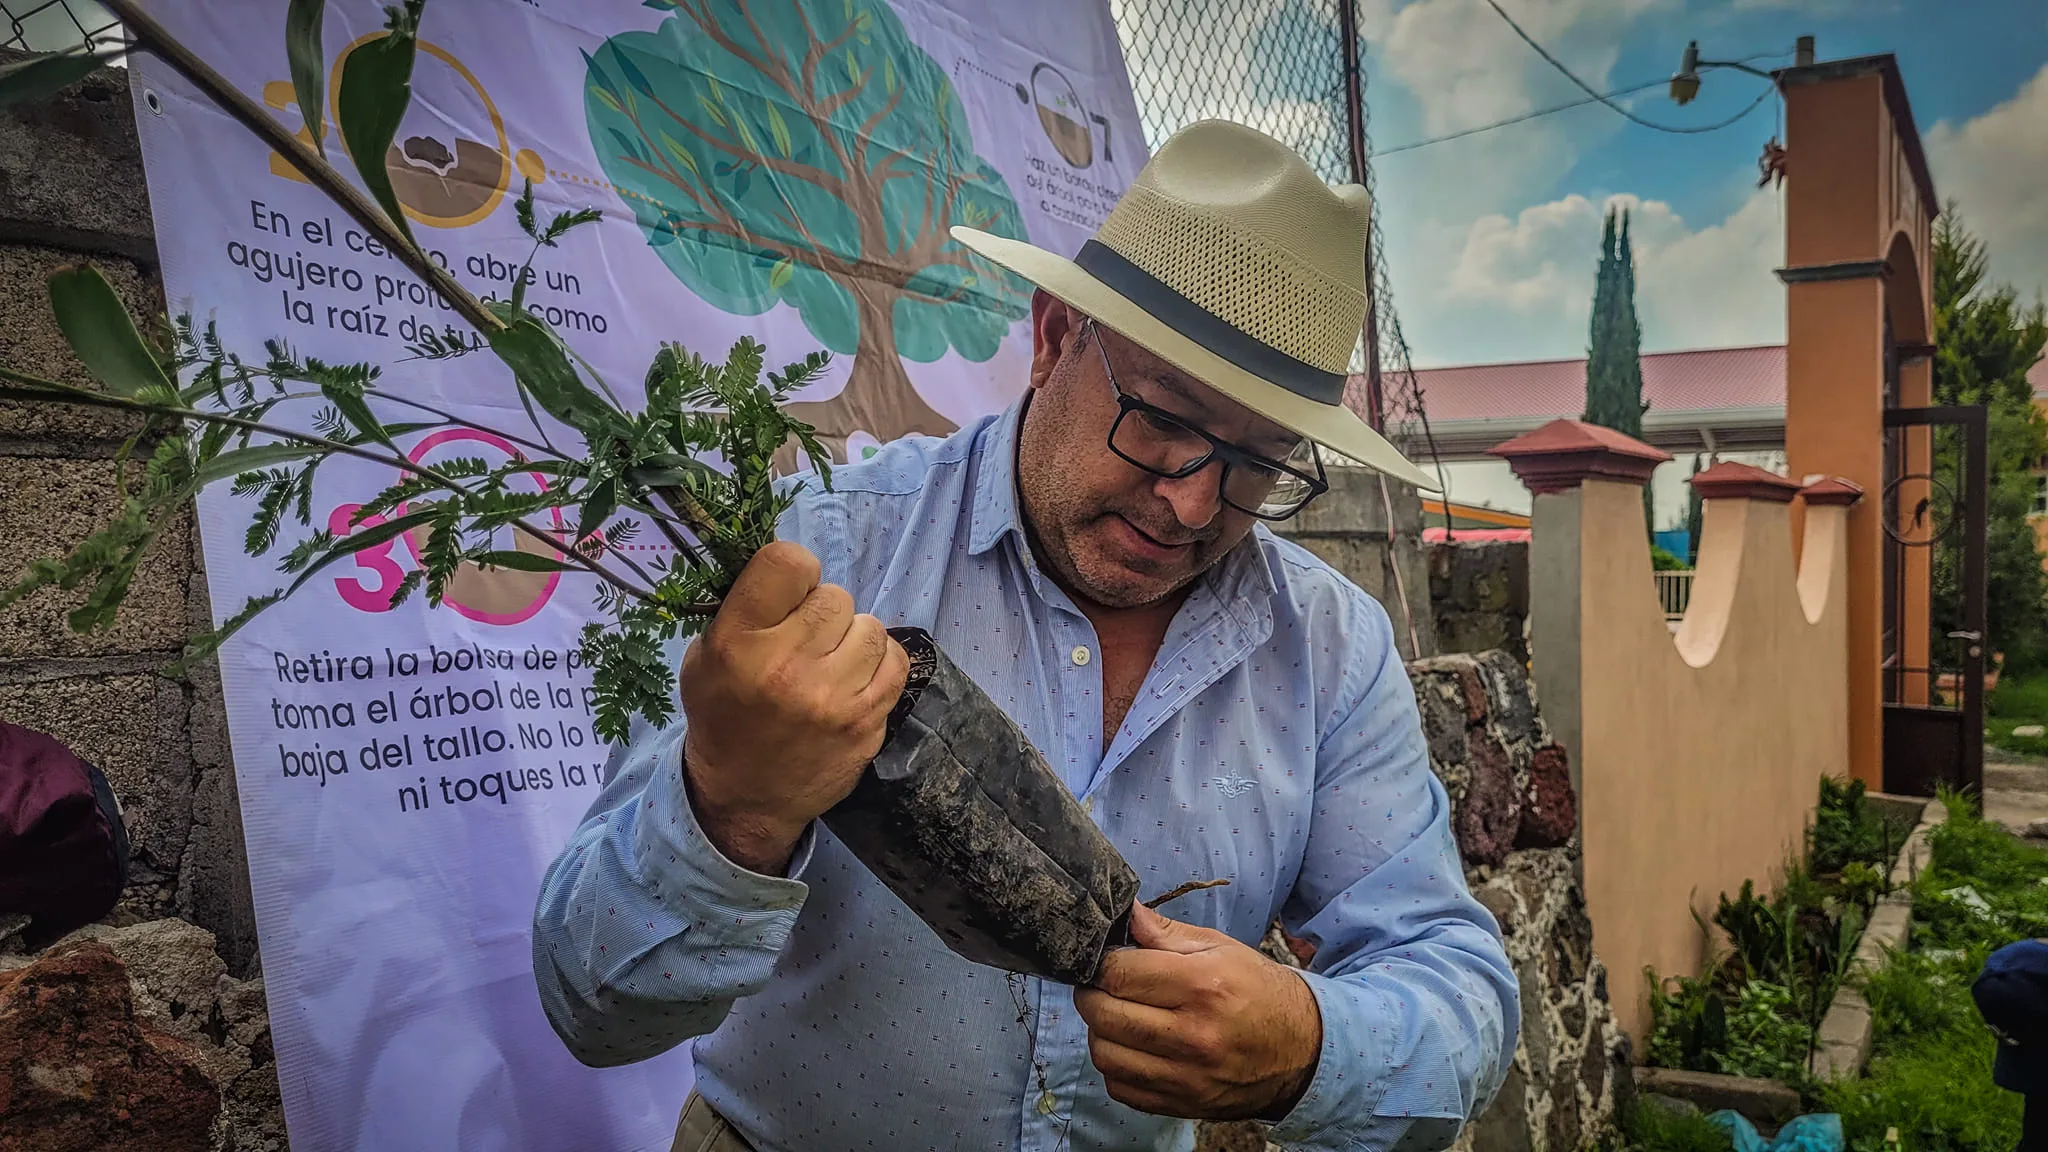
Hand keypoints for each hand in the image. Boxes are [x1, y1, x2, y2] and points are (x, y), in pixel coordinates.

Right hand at [679, 541, 909, 874]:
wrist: (745, 797)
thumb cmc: (723, 716)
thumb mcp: (704, 657)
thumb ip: (744, 608)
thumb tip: (789, 567)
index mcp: (738, 643)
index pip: (789, 562)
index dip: (794, 570)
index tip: (789, 593)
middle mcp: (786, 667)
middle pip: (835, 596)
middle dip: (822, 611)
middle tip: (806, 639)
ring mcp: (832, 698)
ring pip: (870, 626)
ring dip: (852, 638)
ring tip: (829, 662)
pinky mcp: (865, 722)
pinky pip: (894, 661)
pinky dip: (878, 663)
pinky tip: (854, 677)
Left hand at [1075, 903, 1322, 1120]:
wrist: (1302, 1050)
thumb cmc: (1259, 992)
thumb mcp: (1221, 949)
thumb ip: (1167, 933)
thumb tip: (1127, 913)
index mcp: (1202, 985)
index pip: (1119, 973)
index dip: (1102, 963)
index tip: (1106, 961)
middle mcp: (1193, 1035)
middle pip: (1104, 1014)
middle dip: (1091, 995)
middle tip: (1102, 986)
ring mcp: (1187, 1076)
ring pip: (1106, 1054)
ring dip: (1100, 1032)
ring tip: (1117, 1016)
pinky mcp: (1183, 1103)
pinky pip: (1121, 1088)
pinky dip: (1116, 1067)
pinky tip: (1133, 1048)